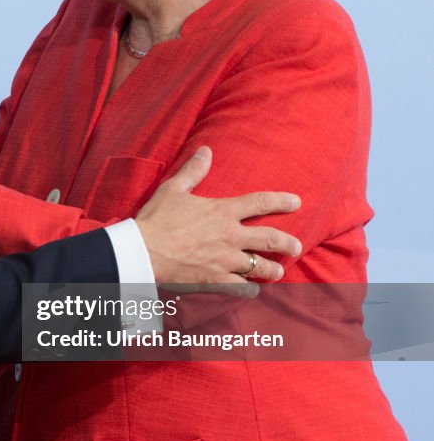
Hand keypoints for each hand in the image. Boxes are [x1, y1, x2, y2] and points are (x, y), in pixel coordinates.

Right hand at [135, 147, 301, 291]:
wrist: (143, 251)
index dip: (281, 201)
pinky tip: (252, 290)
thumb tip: (206, 150)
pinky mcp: (216, 280)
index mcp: (222, 211)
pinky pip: (241, 288)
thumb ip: (193, 170)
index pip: (260, 202)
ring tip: (278, 271)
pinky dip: (249, 290)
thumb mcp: (173, 189)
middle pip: (270, 239)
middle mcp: (230, 236)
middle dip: (288, 243)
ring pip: (261, 267)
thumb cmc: (156, 219)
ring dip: (273, 269)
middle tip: (296, 247)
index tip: (296, 202)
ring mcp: (225, 260)